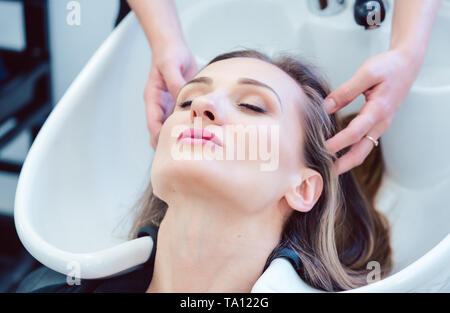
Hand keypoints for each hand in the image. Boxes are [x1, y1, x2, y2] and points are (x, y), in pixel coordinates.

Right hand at [144, 42, 196, 147]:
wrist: (174, 47)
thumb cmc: (170, 54)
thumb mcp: (171, 65)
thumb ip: (175, 82)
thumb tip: (181, 98)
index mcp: (153, 97)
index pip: (152, 122)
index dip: (159, 136)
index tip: (169, 147)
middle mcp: (159, 105)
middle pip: (159, 130)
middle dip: (167, 143)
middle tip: (182, 155)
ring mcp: (168, 106)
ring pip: (171, 128)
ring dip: (178, 137)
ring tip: (191, 149)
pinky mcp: (178, 104)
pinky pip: (182, 120)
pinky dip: (188, 127)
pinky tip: (200, 134)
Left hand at [324, 48, 421, 174]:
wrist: (407, 65)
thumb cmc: (388, 67)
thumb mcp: (366, 73)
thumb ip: (345, 91)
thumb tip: (325, 106)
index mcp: (378, 110)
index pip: (355, 133)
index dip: (337, 143)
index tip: (321, 149)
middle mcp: (380, 123)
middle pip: (360, 151)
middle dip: (342, 165)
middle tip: (323, 172)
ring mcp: (380, 126)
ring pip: (363, 150)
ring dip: (346, 161)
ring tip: (327, 167)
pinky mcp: (377, 125)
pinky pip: (363, 143)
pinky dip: (350, 151)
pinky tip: (337, 153)